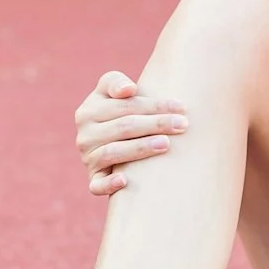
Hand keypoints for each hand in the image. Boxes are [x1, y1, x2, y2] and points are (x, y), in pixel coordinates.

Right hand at [73, 70, 186, 196]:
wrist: (113, 138)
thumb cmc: (120, 111)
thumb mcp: (110, 91)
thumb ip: (115, 83)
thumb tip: (129, 90)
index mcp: (88, 111)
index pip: (124, 106)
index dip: (154, 105)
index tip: (181, 107)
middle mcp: (85, 135)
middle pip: (124, 127)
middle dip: (156, 124)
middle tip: (183, 125)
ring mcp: (88, 158)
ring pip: (114, 153)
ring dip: (141, 148)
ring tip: (166, 144)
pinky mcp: (94, 179)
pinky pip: (97, 185)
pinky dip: (109, 184)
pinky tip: (125, 180)